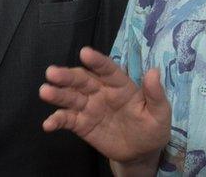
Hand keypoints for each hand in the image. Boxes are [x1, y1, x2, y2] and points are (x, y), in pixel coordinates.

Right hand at [40, 47, 169, 169]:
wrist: (140, 153)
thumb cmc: (152, 128)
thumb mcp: (160, 113)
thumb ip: (155, 94)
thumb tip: (154, 71)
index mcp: (120, 85)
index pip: (107, 69)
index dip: (97, 61)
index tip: (84, 52)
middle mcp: (101, 91)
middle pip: (82, 80)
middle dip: (67, 76)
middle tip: (52, 72)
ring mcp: (89, 107)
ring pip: (70, 97)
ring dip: (57, 94)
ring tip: (44, 91)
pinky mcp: (81, 124)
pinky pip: (67, 120)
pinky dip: (56, 120)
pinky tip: (48, 124)